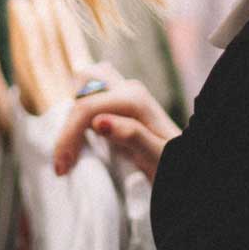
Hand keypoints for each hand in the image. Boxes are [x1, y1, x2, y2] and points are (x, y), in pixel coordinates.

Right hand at [55, 63, 179, 179]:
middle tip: (63, 163)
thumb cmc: (172, 162)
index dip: (68, 136)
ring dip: (72, 114)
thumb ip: (132, 136)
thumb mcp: (157, 156)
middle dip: (67, 126)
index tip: (62, 167)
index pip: (87, 108)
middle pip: (82, 90)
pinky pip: (90, 93)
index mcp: (134, 99)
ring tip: (71, 150)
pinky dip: (79, 113)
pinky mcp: (120, 98)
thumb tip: (99, 121)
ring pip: (85, 82)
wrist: (186, 161)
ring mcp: (124, 90)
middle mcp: (128, 88)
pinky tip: (78, 140)